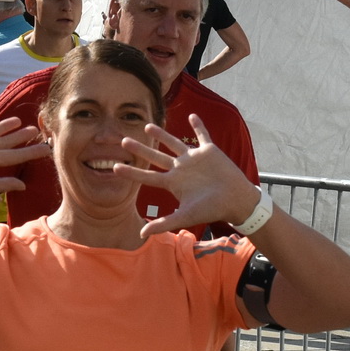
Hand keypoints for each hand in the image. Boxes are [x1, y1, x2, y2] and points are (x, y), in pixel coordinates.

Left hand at [115, 115, 260, 237]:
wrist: (235, 201)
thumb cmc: (211, 209)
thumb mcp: (184, 216)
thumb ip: (163, 223)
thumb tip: (140, 235)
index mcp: (173, 183)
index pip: (147, 176)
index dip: (131, 172)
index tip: (115, 167)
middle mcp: (181, 169)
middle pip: (155, 157)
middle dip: (140, 149)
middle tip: (123, 140)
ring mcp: (194, 159)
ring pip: (174, 143)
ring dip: (162, 135)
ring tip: (148, 126)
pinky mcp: (209, 151)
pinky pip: (203, 135)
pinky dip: (198, 125)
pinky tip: (192, 115)